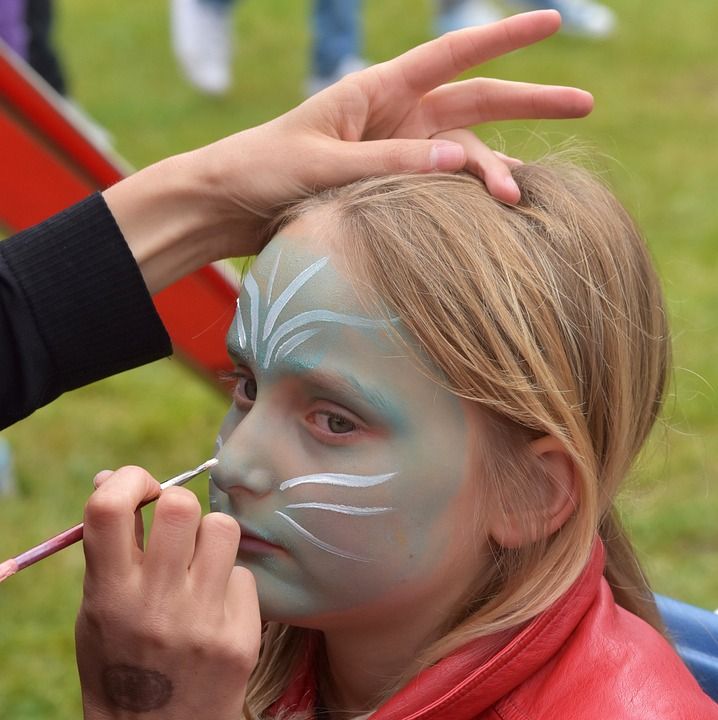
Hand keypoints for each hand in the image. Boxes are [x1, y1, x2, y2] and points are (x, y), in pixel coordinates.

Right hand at [76, 466, 259, 719]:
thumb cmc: (121, 661)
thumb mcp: (96, 608)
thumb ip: (107, 546)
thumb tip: (111, 477)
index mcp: (109, 595)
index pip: (109, 508)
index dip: (128, 480)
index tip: (140, 488)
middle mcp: (156, 606)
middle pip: (180, 506)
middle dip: (177, 503)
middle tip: (175, 524)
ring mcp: (203, 622)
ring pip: (223, 528)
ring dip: (211, 535)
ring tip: (199, 563)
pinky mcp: (241, 636)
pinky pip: (244, 574)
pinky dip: (230, 581)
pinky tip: (216, 607)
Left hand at [216, 9, 590, 215]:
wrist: (231, 204)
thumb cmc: (265, 170)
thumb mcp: (323, 165)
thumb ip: (389, 163)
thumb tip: (459, 161)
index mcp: (378, 90)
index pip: (452, 55)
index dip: (504, 37)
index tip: (550, 21)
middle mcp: (397, 116)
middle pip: (476, 102)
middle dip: (530, 102)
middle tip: (585, 103)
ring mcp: (398, 153)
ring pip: (464, 154)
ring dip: (494, 173)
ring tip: (520, 201)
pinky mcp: (391, 187)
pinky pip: (441, 188)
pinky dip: (466, 198)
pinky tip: (491, 214)